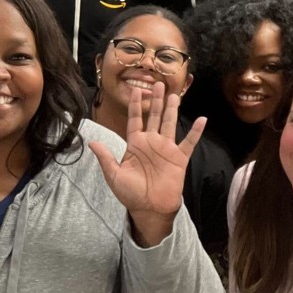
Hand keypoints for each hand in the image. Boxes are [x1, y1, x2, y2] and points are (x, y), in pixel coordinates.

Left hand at [89, 81, 204, 246]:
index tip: (135, 90)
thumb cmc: (130, 193)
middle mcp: (151, 143)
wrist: (149, 209)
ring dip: (172, 109)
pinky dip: (195, 131)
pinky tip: (202, 119)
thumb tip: (90, 142)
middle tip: (158, 83)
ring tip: (174, 94)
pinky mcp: (179, 158)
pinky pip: (188, 142)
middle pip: (153, 116)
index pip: (135, 120)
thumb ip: (105, 157)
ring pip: (169, 124)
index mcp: (135, 144)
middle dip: (155, 100)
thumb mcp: (113, 175)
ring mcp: (166, 149)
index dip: (135, 105)